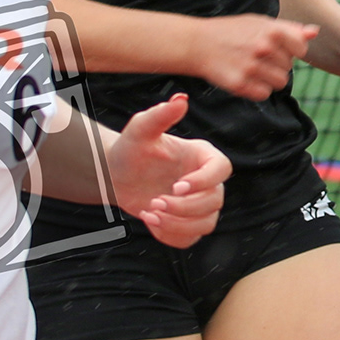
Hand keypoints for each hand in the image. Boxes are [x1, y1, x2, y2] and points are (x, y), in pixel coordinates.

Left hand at [108, 94, 232, 247]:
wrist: (116, 174)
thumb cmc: (131, 148)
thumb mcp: (141, 130)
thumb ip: (160, 115)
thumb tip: (181, 99)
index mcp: (202, 156)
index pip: (222, 170)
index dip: (204, 181)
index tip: (177, 185)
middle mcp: (206, 181)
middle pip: (215, 201)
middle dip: (185, 207)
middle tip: (155, 200)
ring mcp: (198, 205)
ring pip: (207, 224)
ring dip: (179, 223)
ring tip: (151, 212)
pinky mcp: (186, 224)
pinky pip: (190, 239)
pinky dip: (170, 235)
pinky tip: (150, 221)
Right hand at [190, 14, 317, 99]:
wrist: (196, 43)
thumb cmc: (231, 31)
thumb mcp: (259, 22)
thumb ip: (289, 28)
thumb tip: (314, 32)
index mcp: (271, 31)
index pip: (301, 48)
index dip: (292, 50)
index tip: (279, 48)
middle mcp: (263, 48)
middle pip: (289, 67)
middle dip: (277, 63)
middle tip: (257, 56)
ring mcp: (252, 67)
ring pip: (280, 83)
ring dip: (270, 79)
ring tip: (254, 68)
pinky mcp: (240, 84)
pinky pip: (264, 94)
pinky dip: (257, 89)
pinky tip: (246, 78)